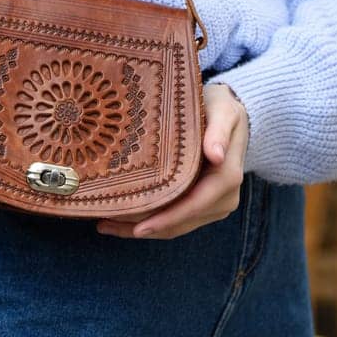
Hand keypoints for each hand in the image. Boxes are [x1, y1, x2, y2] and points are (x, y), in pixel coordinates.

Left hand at [95, 81, 249, 239]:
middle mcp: (223, 198)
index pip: (194, 205)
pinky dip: (150, 223)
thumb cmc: (221, 107)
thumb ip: (218, 131)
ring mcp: (213, 206)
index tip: (138, 228)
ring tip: (107, 224)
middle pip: (180, 223)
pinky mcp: (202, 207)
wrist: (230, 115)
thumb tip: (216, 155)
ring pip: (175, 227)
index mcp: (227, 178)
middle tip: (107, 224)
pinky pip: (175, 221)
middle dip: (145, 227)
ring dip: (142, 229)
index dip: (167, 219)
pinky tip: (122, 222)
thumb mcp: (222, 110)